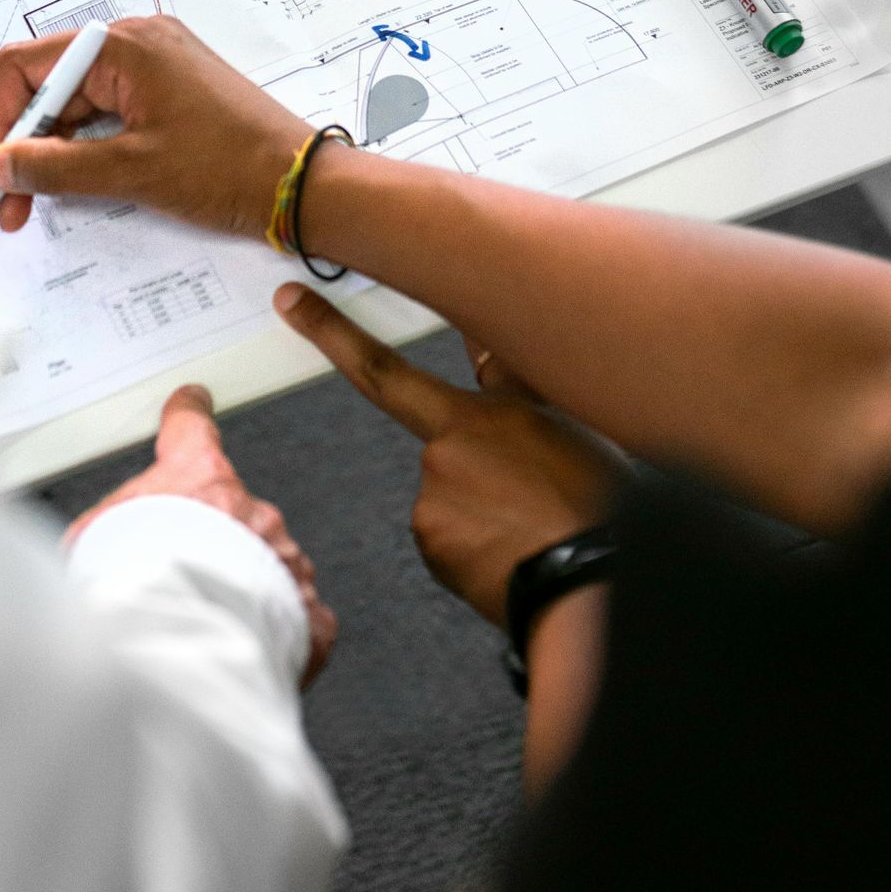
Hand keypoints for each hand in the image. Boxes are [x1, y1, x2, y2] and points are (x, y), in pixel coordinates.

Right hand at [0, 15, 308, 241]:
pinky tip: (76, 183)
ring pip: (77, 102)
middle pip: (49, 85)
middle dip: (23, 143)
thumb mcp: (131, 172)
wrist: (302, 184)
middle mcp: (137, 43)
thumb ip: (55, 167)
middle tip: (9, 202)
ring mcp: (156, 64)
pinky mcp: (169, 90)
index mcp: (125, 46)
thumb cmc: (230, 169)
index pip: (27, 66)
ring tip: (39, 202)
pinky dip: (85, 146)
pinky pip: (108, 110)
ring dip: (53, 150)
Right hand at [67, 385, 336, 684]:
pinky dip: (280, 629)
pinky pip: (300, 615)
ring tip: (206, 621)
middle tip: (181, 576)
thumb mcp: (89, 543)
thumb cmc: (134, 589)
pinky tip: (250, 643)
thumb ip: (98, 534)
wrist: (176, 645)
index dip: (189, 413)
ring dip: (245, 587)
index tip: (192, 403)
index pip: (192, 430)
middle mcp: (251, 513)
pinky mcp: (306, 613)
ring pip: (269, 564)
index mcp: (199, 480)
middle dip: (213, 542)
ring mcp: (285, 560)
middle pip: (232, 514)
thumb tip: (82, 548)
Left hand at [274, 285, 616, 626]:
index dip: (333, 334)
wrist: (592, 585)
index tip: (292, 306)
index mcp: (482, 414)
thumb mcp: (571, 427)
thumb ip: (516, 390)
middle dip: (474, 462)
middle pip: (444, 446)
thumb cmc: (597, 508)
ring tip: (535, 528)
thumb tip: (489, 358)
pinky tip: (514, 552)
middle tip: (527, 491)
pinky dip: (475, 544)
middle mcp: (445, 450)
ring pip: (449, 495)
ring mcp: (432, 498)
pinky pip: (446, 536)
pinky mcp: (429, 543)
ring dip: (483, 509)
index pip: (388, 367)